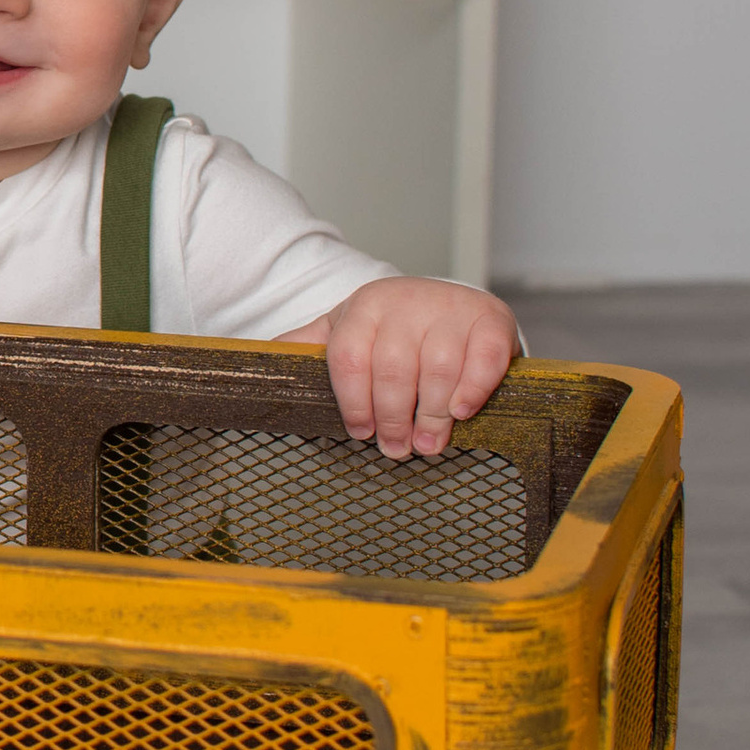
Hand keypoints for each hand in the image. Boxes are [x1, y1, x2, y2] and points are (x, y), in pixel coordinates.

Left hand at [293, 277, 516, 459]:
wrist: (449, 300)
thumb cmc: (390, 328)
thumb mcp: (345, 330)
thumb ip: (307, 348)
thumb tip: (259, 366)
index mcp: (364, 307)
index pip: (350, 358)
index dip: (353, 402)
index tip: (360, 433)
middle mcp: (406, 301)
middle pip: (393, 368)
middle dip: (393, 416)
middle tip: (396, 449)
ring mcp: (450, 308)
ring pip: (438, 367)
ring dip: (432, 414)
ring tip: (428, 443)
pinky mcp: (490, 319)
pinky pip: (484, 357)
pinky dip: (474, 388)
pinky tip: (462, 412)